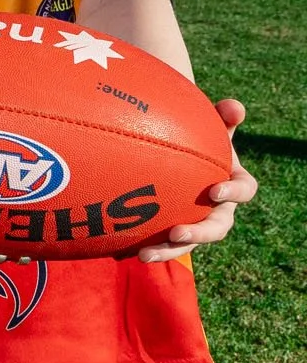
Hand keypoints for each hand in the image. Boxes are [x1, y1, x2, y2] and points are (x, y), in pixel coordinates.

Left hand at [136, 98, 256, 261]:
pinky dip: (144, 249)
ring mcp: (196, 223)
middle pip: (217, 228)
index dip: (233, 192)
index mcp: (234, 183)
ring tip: (145, 255)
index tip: (214, 191)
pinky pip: (161, 245)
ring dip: (168, 251)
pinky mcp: (173, 234)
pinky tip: (118, 253)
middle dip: (198, 234)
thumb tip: (235, 106)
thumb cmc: (200, 139)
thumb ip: (223, 117)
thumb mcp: (212, 127)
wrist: (181, 156)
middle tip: (175, 232)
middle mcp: (219, 209)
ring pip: (187, 244)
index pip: (244, 190)